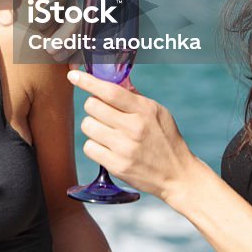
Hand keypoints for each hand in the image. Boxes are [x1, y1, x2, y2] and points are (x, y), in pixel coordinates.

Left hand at [67, 69, 198, 201]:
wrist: (178, 175)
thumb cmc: (166, 139)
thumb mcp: (158, 112)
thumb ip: (134, 96)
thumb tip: (111, 78)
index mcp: (144, 110)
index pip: (109, 91)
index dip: (88, 82)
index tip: (73, 76)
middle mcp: (134, 127)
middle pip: (92, 106)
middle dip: (94, 107)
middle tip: (104, 114)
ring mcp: (125, 148)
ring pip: (87, 126)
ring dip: (93, 127)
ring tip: (109, 133)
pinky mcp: (117, 166)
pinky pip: (88, 148)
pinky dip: (94, 147)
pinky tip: (108, 148)